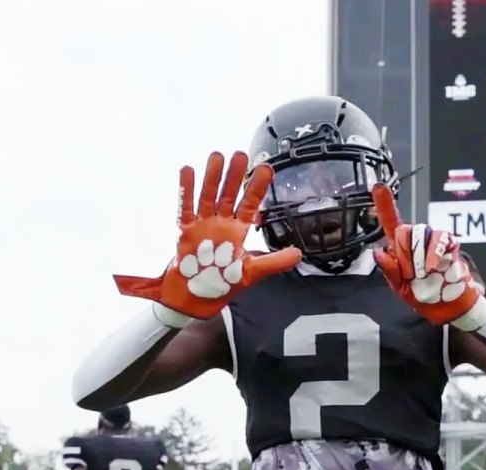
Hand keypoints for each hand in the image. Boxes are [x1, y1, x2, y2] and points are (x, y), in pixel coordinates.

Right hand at [114, 151, 302, 319]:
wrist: (196, 299)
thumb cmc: (223, 284)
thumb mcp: (252, 272)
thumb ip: (273, 262)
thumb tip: (299, 255)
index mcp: (238, 231)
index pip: (250, 204)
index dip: (257, 187)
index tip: (267, 168)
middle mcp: (221, 223)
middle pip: (229, 194)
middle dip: (235, 176)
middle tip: (241, 154)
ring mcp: (203, 225)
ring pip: (208, 196)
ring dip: (212, 177)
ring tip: (217, 156)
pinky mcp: (186, 231)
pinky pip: (186, 207)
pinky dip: (187, 190)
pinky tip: (189, 170)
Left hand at [370, 183, 482, 326]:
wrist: (449, 308)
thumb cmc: (424, 297)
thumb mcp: (401, 290)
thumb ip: (391, 272)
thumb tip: (379, 251)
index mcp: (400, 250)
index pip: (391, 223)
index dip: (385, 204)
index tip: (378, 186)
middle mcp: (416, 241)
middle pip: (405, 229)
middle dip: (405, 252)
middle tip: (411, 273)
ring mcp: (434, 242)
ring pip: (422, 232)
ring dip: (420, 256)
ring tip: (423, 274)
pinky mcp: (450, 246)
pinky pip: (442, 239)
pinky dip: (435, 253)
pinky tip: (433, 267)